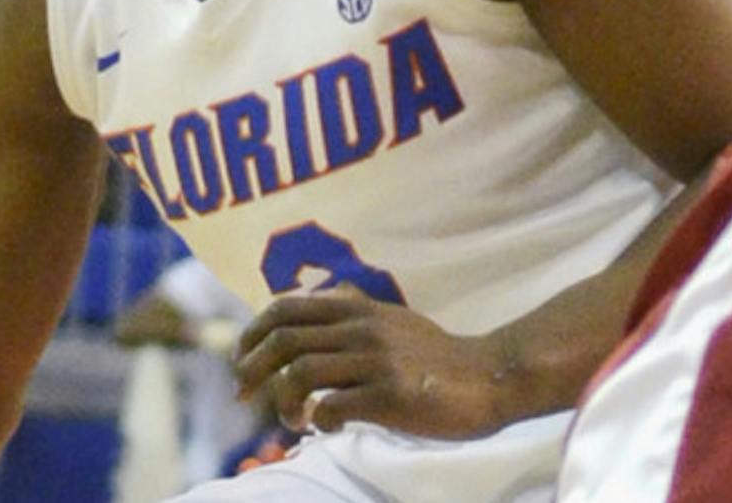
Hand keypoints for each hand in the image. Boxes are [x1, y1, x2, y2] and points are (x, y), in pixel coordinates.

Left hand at [234, 284, 504, 438]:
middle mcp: (360, 329)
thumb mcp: (391, 320)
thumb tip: (317, 302)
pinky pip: (332, 407)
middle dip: (252, 368)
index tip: (240, 357)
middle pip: (283, 341)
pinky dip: (318, 421)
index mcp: (355, 310)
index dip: (252, 332)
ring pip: (300, 375)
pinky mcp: (390, 396)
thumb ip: (353, 312)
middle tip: (243, 393)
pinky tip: (325, 428)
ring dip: (283, 402)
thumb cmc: (438, 355)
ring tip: (291, 422)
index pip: (284, 309)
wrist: (491, 377)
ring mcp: (374, 362)